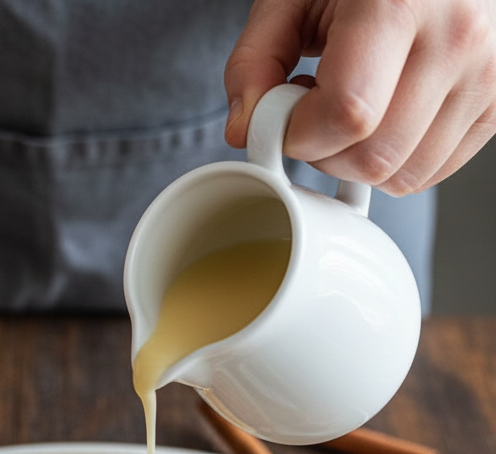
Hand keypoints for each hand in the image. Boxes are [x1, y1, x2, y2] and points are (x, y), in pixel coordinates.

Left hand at [224, 0, 495, 194]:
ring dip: (360, 162)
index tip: (284, 116)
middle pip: (375, 156)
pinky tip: (385, 115)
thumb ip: (257, 58)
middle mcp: (458, 37)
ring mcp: (486, 72)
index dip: (301, 132)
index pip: (347, 115)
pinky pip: (434, 169)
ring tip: (352, 107)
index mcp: (402, 0)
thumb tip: (244, 128)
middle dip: (326, 153)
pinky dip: (397, 161)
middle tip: (314, 112)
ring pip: (405, 175)